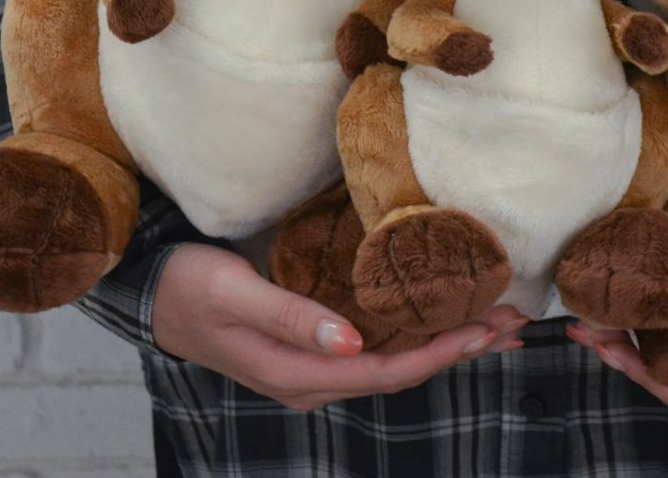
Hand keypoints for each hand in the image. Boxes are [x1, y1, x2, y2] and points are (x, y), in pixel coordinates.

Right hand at [153, 244, 525, 411]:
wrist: (154, 293)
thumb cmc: (192, 288)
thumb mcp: (236, 296)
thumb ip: (290, 317)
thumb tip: (349, 343)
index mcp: (299, 374)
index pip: (385, 372)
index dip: (440, 354)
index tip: (485, 330)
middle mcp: (314, 379)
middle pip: (400, 371)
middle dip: (458, 348)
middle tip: (513, 322)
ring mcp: (314, 366)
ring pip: (392, 361)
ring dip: (444, 342)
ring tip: (494, 321)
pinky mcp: (313, 347)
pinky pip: (376, 348)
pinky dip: (414, 334)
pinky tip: (438, 317)